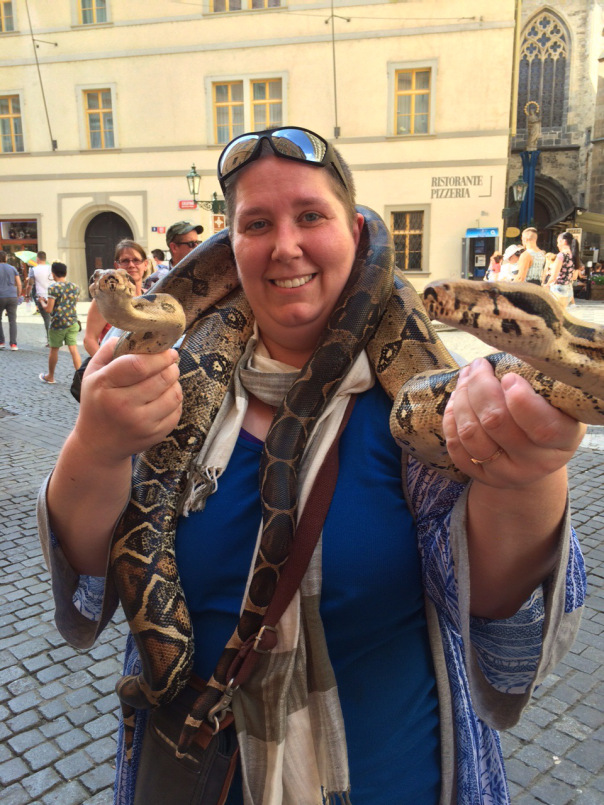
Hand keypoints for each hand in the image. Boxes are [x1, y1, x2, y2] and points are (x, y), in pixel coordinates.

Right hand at [75, 338, 182, 462]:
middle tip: (171, 363)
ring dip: (176, 382)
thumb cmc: (97, 405)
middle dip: (171, 367)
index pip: (139, 365)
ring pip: (174, 395)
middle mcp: (123, 406)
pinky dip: (176, 401)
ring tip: (169, 378)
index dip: (159, 355)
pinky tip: (166, 397)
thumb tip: (129, 332)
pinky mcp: (154, 435)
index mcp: (105, 386)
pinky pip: (177, 411)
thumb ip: (108, 352)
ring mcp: (140, 423)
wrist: (98, 445)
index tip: (168, 351)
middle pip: (161, 378)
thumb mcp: (92, 376)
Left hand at [443, 358, 585, 487]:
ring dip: (461, 399)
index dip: (521, 400)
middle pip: (495, 423)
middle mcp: (535, 463)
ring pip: (470, 434)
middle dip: (480, 387)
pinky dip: (451, 418)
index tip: (509, 376)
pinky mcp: (481, 476)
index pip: (541, 426)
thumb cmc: (548, 414)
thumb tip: (501, 352)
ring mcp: (505, 473)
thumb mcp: (554, 399)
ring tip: (465, 377)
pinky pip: (456, 447)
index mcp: (562, 441)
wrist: (535, 454)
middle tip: (479, 366)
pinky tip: (456, 399)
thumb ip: (535, 381)